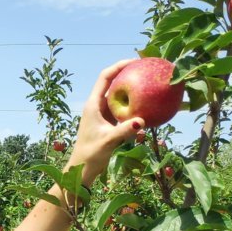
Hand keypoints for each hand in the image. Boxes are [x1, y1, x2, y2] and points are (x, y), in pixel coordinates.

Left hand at [66, 59, 144, 184]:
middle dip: (129, 75)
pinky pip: (123, 110)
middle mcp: (97, 106)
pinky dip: (133, 106)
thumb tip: (142, 121)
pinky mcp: (109, 123)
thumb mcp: (108, 141)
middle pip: (113, 83)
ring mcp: (103, 115)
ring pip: (119, 97)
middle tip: (146, 69)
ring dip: (132, 91)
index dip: (118, 66)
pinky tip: (147, 106)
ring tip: (150, 83)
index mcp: (93, 105)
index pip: (105, 77)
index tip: (134, 61)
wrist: (82, 169)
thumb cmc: (90, 155)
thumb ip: (124, 131)